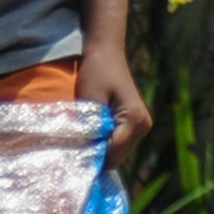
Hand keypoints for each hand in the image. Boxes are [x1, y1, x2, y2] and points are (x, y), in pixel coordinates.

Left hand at [73, 37, 152, 162]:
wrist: (107, 52)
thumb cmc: (97, 71)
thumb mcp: (90, 100)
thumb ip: (90, 128)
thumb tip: (83, 154)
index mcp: (134, 120)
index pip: (112, 154)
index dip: (92, 160)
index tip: (71, 161)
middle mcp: (143, 125)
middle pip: (117, 157)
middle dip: (96, 158)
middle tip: (72, 154)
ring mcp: (142, 125)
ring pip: (118, 152)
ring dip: (100, 151)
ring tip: (80, 144)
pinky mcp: (136, 123)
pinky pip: (119, 143)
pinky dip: (105, 144)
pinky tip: (90, 136)